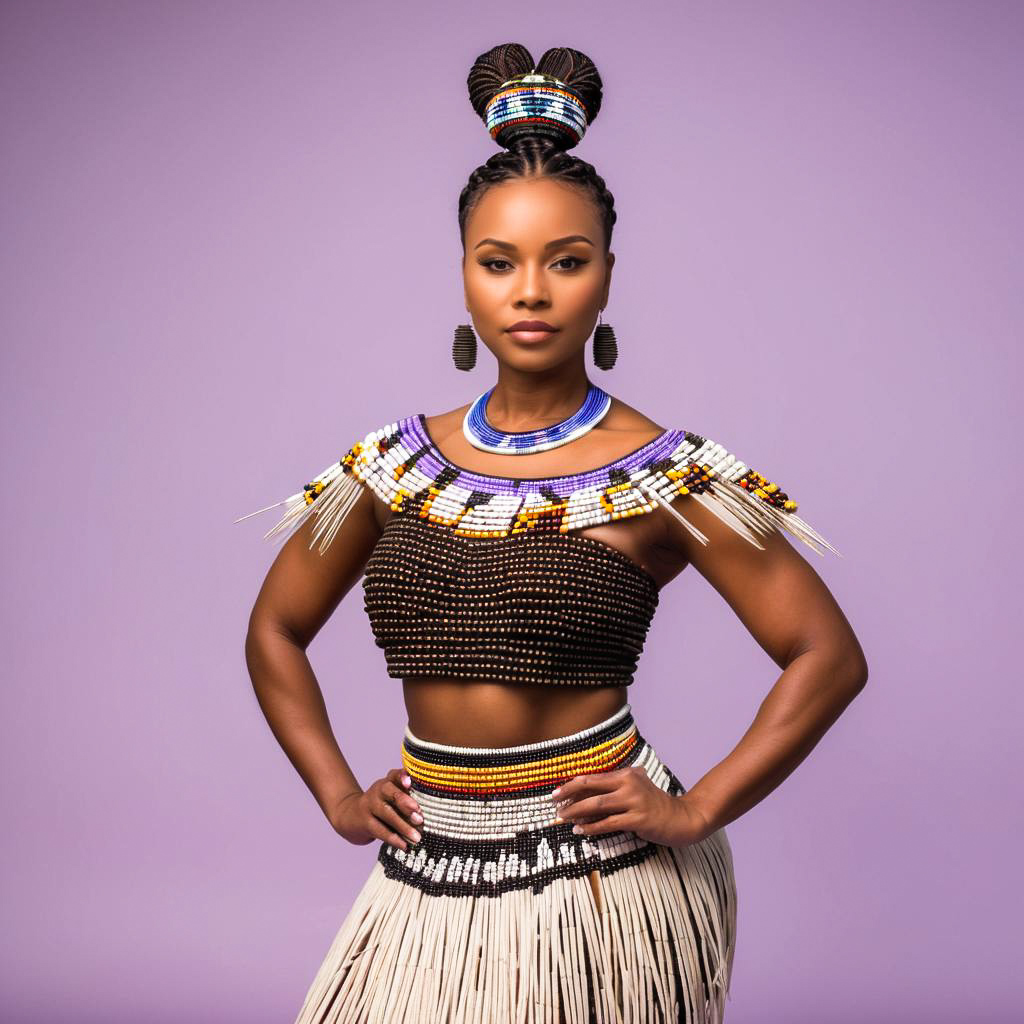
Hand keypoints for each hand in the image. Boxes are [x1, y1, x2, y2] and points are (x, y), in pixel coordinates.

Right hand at [328, 768, 423, 850]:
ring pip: (387, 814)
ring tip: (417, 837)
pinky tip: (405, 846)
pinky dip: (394, 839)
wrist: (351, 816)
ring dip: (403, 826)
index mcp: (388, 781)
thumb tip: (430, 811)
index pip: (395, 775)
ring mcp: (369, 805)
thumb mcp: (392, 796)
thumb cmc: (382, 805)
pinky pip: (380, 830)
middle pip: (391, 793)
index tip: (409, 782)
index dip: (402, 777)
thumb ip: (408, 798)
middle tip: (420, 818)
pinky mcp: (365, 822)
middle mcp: (378, 790)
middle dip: (406, 804)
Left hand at [552, 765, 714, 848]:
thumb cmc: (655, 804)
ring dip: (577, 812)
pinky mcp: (638, 819)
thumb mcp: (636, 788)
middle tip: (554, 802)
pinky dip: (592, 827)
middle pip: (590, 786)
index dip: (572, 784)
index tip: (558, 792)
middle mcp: (628, 784)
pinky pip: (608, 823)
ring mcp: (634, 801)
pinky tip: (580, 831)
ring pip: (596, 805)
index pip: (593, 778)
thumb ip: (616, 787)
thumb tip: (584, 795)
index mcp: (626, 774)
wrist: (681, 818)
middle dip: (568, 794)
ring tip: (563, 818)